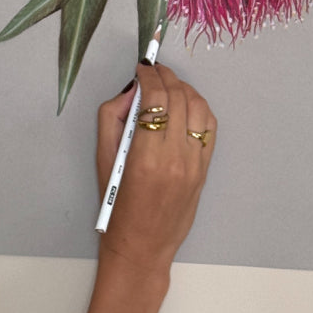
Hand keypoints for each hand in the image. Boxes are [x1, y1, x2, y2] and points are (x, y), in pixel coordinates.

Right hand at [96, 63, 215, 273]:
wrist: (142, 246)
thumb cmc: (117, 205)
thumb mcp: (102, 160)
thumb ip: (111, 118)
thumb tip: (131, 90)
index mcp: (146, 156)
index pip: (155, 99)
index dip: (149, 76)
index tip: (142, 67)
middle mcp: (175, 157)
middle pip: (178, 98)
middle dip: (166, 76)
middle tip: (154, 70)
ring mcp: (194, 163)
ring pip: (199, 107)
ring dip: (185, 88)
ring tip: (170, 84)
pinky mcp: (205, 169)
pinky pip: (210, 127)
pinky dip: (200, 108)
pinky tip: (187, 103)